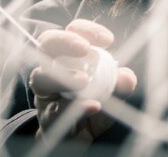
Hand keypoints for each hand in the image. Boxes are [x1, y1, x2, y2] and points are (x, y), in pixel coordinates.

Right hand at [29, 19, 137, 143]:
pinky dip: (75, 108)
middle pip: (47, 44)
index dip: (86, 30)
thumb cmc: (94, 105)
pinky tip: (93, 107)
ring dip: (63, 76)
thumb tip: (127, 77)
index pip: (72, 32)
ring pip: (41, 78)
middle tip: (85, 49)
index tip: (108, 40)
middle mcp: (52, 70)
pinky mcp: (46, 118)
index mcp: (69, 56)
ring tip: (84, 80)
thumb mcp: (112, 93)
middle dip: (65, 41)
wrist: (81, 138)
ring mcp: (45, 94)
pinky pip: (54, 111)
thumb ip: (120, 84)